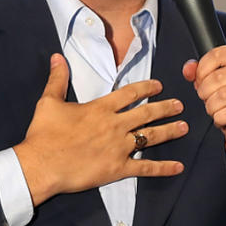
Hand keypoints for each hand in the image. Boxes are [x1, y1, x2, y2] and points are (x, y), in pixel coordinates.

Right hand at [14, 54, 186, 205]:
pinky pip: (145, 168)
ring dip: (170, 131)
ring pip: (151, 137)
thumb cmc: (44, 134)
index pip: (129, 93)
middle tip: (179, 105)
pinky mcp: (117, 168)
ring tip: (184, 127)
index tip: (158, 86)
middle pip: (146, 113)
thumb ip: (57, 79)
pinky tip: (178, 167)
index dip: (146, 87)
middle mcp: (114, 126)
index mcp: (100, 108)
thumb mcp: (49, 102)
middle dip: (165, 108)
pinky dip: (163, 168)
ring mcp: (119, 148)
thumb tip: (57, 57)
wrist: (41, 164)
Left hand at [182, 45, 225, 156]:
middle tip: (208, 101)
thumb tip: (189, 69)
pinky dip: (220, 118)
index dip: (202, 70)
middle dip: (205, 93)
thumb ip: (200, 72)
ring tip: (216, 111)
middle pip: (218, 77)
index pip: (218, 55)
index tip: (200, 82)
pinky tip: (224, 120)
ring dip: (212, 107)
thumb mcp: (216, 83)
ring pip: (223, 95)